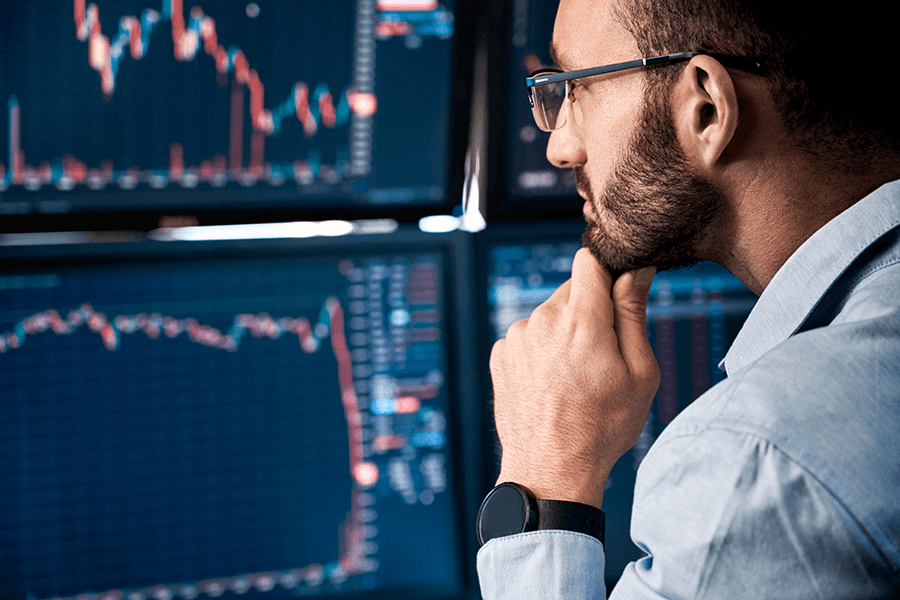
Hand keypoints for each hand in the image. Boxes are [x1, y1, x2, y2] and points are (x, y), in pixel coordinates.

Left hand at [489, 248, 659, 508]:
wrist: (550, 469)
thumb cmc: (603, 426)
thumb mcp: (639, 372)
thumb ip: (634, 313)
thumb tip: (635, 269)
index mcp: (582, 319)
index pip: (590, 261)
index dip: (607, 270)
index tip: (617, 291)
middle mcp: (543, 319)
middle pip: (571, 291)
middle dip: (590, 311)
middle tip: (602, 355)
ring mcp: (517, 336)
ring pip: (549, 315)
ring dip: (563, 332)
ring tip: (575, 377)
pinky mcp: (501, 354)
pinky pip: (528, 336)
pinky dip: (541, 350)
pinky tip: (551, 384)